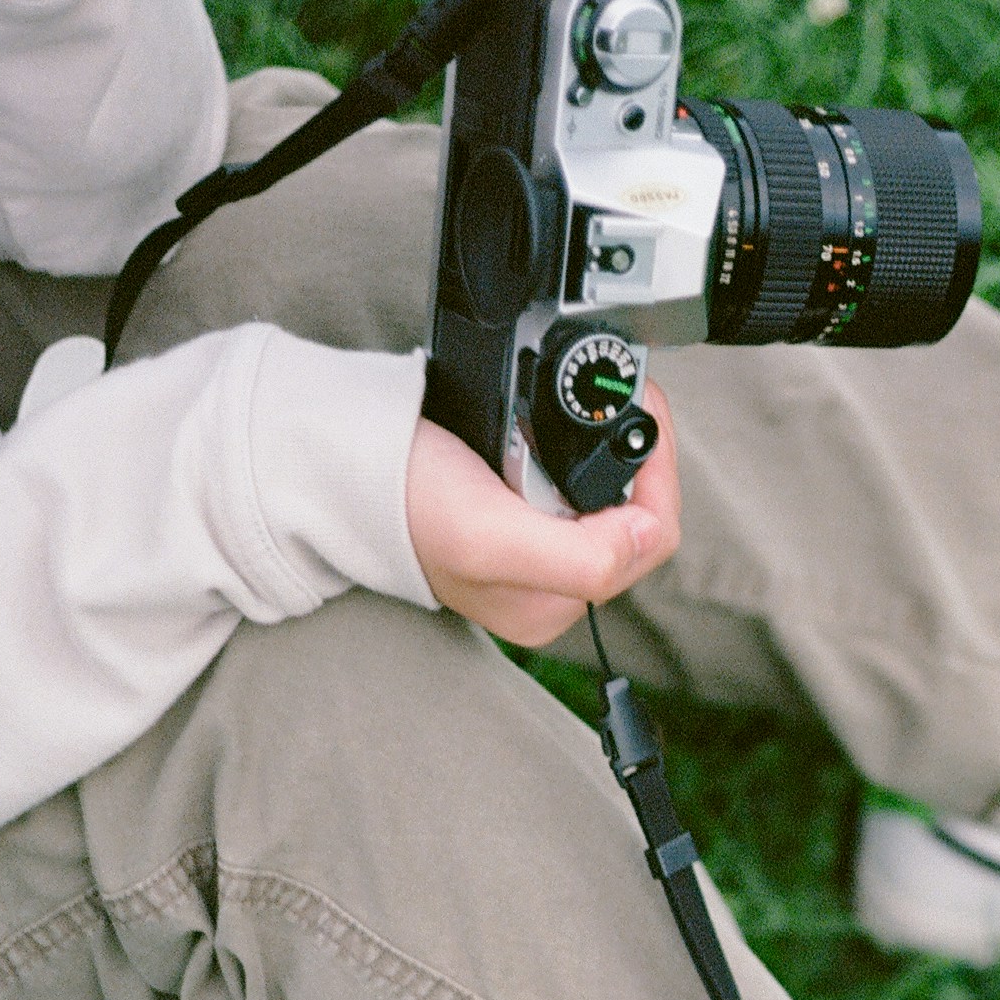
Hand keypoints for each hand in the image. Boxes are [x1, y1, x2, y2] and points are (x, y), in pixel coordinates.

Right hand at [404, 380, 681, 644]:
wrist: (340, 469)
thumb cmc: (404, 504)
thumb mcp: (491, 536)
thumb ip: (581, 555)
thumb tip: (645, 534)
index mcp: (554, 604)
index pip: (651, 537)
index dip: (659, 469)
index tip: (640, 407)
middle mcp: (550, 585)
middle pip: (636, 513)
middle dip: (631, 450)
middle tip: (613, 395)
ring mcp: (534, 549)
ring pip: (608, 492)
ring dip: (602, 443)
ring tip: (577, 408)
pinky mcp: (517, 514)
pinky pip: (573, 477)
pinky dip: (573, 442)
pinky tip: (548, 425)